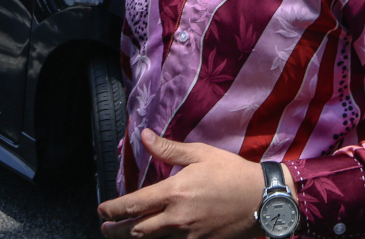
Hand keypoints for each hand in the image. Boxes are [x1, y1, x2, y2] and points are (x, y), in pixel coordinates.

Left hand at [98, 129, 264, 238]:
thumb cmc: (232, 172)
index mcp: (174, 192)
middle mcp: (176, 217)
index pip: (133, 204)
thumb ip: (168, 149)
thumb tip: (143, 136)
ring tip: (122, 236)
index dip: (113, 209)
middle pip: (136, 230)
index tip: (101, 210)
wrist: (263, 199)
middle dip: (116, 230)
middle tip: (105, 228)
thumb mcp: (200, 154)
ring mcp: (188, 234)